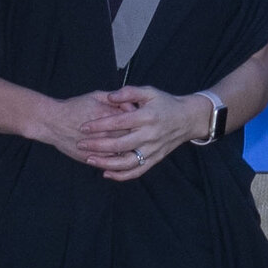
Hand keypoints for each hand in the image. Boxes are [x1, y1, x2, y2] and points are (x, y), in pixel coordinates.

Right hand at [21, 89, 131, 170]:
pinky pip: (111, 163)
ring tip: (130, 145)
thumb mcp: (95, 96)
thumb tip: (132, 104)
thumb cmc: (74, 107)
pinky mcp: (92, 159)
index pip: (134, 122)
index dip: (139, 122)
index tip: (138, 121)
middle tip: (138, 135)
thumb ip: (115, 99)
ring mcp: (99, 148)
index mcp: (109, 116)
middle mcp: (106, 133)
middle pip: (131, 138)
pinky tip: (118, 154)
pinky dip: (117, 160)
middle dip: (136, 137)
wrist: (52, 122)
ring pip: (122, 153)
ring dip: (128, 150)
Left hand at [83, 87, 214, 181]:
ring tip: (89, 160)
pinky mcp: (155, 159)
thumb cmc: (165, 103)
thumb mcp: (150, 91)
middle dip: (97, 145)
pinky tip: (105, 173)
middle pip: (119, 144)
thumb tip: (109, 96)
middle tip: (80, 144)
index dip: (99, 125)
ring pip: (127, 162)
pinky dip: (121, 175)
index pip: (118, 122)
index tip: (83, 126)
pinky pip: (137, 171)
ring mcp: (152, 150)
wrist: (188, 119)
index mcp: (147, 117)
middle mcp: (150, 135)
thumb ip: (129, 92)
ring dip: (106, 163)